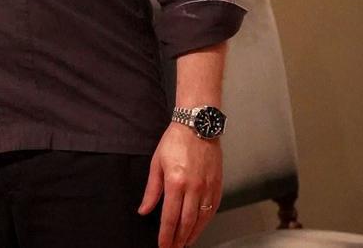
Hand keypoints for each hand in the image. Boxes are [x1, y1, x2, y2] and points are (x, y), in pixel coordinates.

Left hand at [138, 123, 222, 247]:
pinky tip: (198, 228)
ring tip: (185, 243)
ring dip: (192, 234)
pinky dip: (205, 223)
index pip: (170, 217)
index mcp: (176, 182)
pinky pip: (212, 210)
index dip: (166, 235)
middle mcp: (194, 188)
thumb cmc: (176, 141)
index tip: (163, 245)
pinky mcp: (218, 186)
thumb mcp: (156, 164)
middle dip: (179, 239)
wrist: (198, 126)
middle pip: (186, 222)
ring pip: (201, 219)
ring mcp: (208, 188)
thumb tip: (144, 209)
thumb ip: (151, 190)